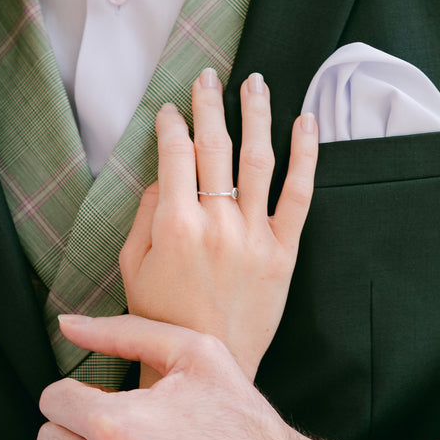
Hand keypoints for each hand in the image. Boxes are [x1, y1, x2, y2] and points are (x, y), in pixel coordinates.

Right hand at [120, 71, 317, 379]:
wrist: (206, 363)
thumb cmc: (161, 319)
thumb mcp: (134, 268)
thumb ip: (145, 216)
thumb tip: (162, 177)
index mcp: (176, 226)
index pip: (175, 155)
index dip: (171, 126)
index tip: (169, 110)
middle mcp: (217, 224)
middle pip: (215, 147)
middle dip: (208, 105)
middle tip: (207, 76)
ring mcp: (254, 236)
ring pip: (258, 160)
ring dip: (255, 115)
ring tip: (254, 83)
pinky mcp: (283, 252)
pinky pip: (299, 195)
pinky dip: (305, 155)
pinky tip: (306, 123)